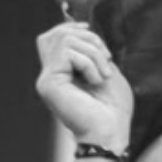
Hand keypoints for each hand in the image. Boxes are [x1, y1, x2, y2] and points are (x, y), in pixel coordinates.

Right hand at [35, 20, 134, 146]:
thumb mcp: (107, 72)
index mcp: (62, 72)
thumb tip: (82, 27)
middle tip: (106, 60)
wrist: (112, 134)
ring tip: (103, 76)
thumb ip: (92, 51)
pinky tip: (95, 81)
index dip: (71, 28)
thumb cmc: (113, 110)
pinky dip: (89, 63)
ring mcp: (47, 79)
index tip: (92, 33)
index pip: (54, 37)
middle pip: (58, 33)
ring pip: (65, 39)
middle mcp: (50, 75)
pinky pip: (67, 52)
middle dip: (88, 38)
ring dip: (93, 53)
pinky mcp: (49, 83)